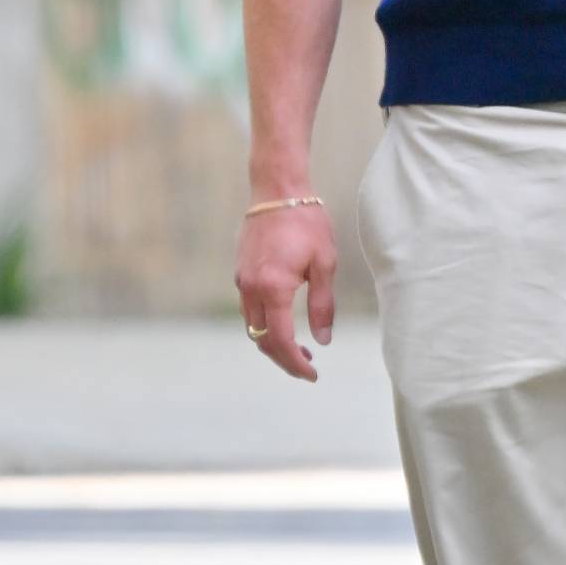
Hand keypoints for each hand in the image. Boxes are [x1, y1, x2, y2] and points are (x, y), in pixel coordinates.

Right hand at [234, 205, 337, 381]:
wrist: (277, 190)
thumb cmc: (307, 222)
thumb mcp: (324, 264)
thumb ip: (323, 305)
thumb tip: (323, 340)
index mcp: (273, 288)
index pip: (280, 340)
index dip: (295, 363)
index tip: (312, 374)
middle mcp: (251, 288)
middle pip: (261, 340)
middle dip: (284, 359)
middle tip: (308, 368)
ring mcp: (242, 281)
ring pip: (252, 327)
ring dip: (273, 343)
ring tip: (301, 349)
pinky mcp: (240, 273)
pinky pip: (249, 310)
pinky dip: (265, 325)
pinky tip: (284, 323)